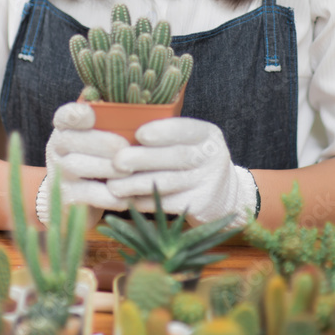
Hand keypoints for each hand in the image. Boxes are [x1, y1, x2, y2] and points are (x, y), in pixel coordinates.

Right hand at [35, 102, 131, 227]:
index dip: (75, 114)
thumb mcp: (103, 132)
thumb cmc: (100, 154)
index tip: (90, 115)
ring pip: (78, 166)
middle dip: (103, 143)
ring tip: (129, 171)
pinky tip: (127, 194)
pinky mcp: (66, 196)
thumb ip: (111, 116)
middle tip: (126, 148)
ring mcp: (59, 172)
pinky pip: (86, 194)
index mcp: (66, 125)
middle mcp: (57, 146)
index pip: (65, 114)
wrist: (77, 195)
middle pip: (74, 140)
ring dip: (107, 168)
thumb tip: (125, 92)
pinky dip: (108, 195)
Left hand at [106, 117, 258, 227]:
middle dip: (143, 158)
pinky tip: (127, 200)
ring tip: (114, 185)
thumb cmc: (191, 162)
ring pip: (169, 182)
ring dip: (137, 184)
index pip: (186, 129)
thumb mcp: (188, 143)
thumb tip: (119, 134)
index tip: (138, 134)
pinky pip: (168, 203)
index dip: (162, 131)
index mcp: (207, 134)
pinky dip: (144, 201)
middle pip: (176, 156)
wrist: (220, 194)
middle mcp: (213, 157)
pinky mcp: (201, 205)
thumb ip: (163, 138)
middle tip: (117, 161)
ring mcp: (209, 183)